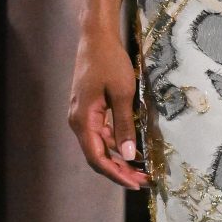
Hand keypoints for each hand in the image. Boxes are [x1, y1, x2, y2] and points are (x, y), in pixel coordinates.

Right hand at [68, 29, 147, 189]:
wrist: (96, 37)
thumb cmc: (109, 61)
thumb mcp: (122, 93)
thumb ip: (124, 125)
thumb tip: (128, 154)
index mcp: (83, 120)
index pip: (97, 158)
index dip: (116, 174)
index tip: (136, 184)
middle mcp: (78, 121)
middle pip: (97, 156)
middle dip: (120, 171)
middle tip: (144, 180)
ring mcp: (82, 116)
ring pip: (99, 146)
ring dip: (118, 159)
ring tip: (141, 168)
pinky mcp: (88, 109)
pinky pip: (100, 134)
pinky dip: (115, 144)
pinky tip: (131, 148)